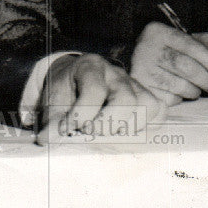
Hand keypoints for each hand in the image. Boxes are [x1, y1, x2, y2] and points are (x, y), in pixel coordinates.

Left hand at [37, 53, 162, 142]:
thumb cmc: (65, 93)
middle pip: (127, 99)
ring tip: (108, 137)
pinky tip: (124, 135)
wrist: (73, 81)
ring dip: (129, 129)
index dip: (82, 115)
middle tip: (91, 133)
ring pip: (148, 106)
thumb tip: (49, 141)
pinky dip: (146, 128)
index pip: (95, 90)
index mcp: (90, 67)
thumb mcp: (52, 103)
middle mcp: (116, 73)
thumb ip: (52, 123)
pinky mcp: (145, 97)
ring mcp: (134, 84)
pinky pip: (158, 113)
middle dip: (109, 124)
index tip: (68, 129)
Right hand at [130, 21, 207, 105]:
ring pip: (180, 86)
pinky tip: (180, 91)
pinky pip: (171, 99)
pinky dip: (181, 98)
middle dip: (207, 79)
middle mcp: (147, 49)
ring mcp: (143, 70)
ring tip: (198, 88)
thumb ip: (205, 44)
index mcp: (159, 32)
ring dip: (196, 91)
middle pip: (186, 67)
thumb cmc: (165, 50)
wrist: (130, 59)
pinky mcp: (142, 89)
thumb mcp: (182, 38)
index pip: (191, 46)